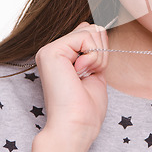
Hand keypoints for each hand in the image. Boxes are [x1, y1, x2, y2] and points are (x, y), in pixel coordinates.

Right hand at [35, 22, 108, 147]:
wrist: (77, 126)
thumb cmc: (87, 108)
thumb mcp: (94, 70)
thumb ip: (91, 49)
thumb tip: (91, 26)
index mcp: (62, 55)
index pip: (89, 32)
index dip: (100, 49)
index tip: (94, 71)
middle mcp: (53, 50)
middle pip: (92, 28)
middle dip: (101, 52)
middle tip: (89, 74)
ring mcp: (50, 49)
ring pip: (91, 30)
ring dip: (98, 56)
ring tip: (84, 75)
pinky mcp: (51, 51)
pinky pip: (86, 36)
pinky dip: (92, 56)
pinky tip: (79, 73)